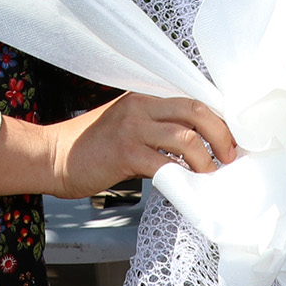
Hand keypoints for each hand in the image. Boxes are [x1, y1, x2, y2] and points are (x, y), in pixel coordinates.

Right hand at [0, 93, 238, 199]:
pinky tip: (188, 187)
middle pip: (196, 112)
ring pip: (186, 137)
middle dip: (222, 136)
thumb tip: (195, 151)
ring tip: (212, 176)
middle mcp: (141, 107)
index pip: (192, 100)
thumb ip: (156, 131)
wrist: (52, 157)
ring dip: (207, 159)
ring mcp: (132, 128)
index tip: (233, 141)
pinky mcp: (124, 152)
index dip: (219, 120)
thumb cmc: (91, 148)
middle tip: (230, 158)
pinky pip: (164, 163)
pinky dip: (182, 175)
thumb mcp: (127, 128)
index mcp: (144, 98)